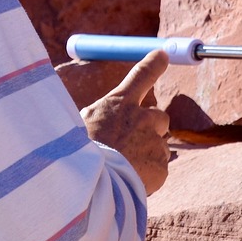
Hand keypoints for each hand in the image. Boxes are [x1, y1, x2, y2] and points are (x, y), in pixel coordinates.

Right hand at [79, 49, 170, 193]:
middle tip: (131, 144)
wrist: (89, 185)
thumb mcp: (81, 124)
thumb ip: (100, 117)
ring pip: (158, 145)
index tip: (163, 54)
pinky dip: (148, 175)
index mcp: (119, 104)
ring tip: (123, 168)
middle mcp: (142, 118)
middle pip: (159, 117)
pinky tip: (129, 181)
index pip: (142, 75)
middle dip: (150, 128)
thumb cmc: (79, 154)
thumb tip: (106, 121)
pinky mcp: (161, 166)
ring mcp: (153, 142)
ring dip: (146, 154)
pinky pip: (158, 168)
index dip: (154, 63)